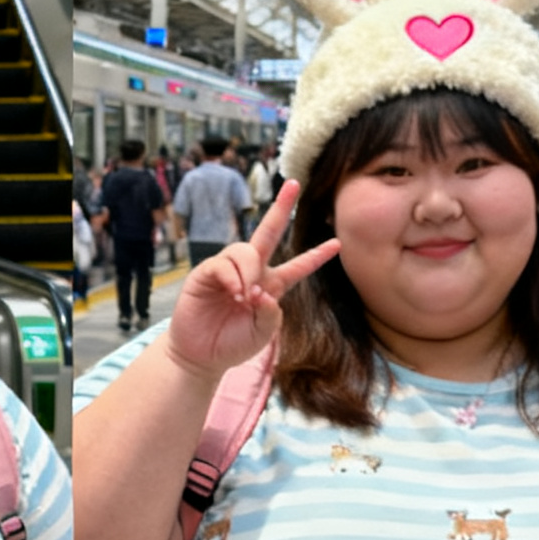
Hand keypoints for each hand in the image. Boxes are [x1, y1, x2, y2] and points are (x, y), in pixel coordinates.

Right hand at [164, 180, 340, 384]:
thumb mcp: (262, 333)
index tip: (337, 244)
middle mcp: (251, 272)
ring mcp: (228, 271)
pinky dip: (232, 277)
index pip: (297, 267)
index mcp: (271, 286)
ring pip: (245, 251)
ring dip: (250, 270)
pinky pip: (222, 264)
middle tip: (294, 184)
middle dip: (281, 208)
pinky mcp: (206, 274)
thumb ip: (271, 312)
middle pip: (268, 233)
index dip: (316, 257)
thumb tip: (262, 290)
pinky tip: (235, 293)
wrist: (201, 356)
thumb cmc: (232, 344)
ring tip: (245, 296)